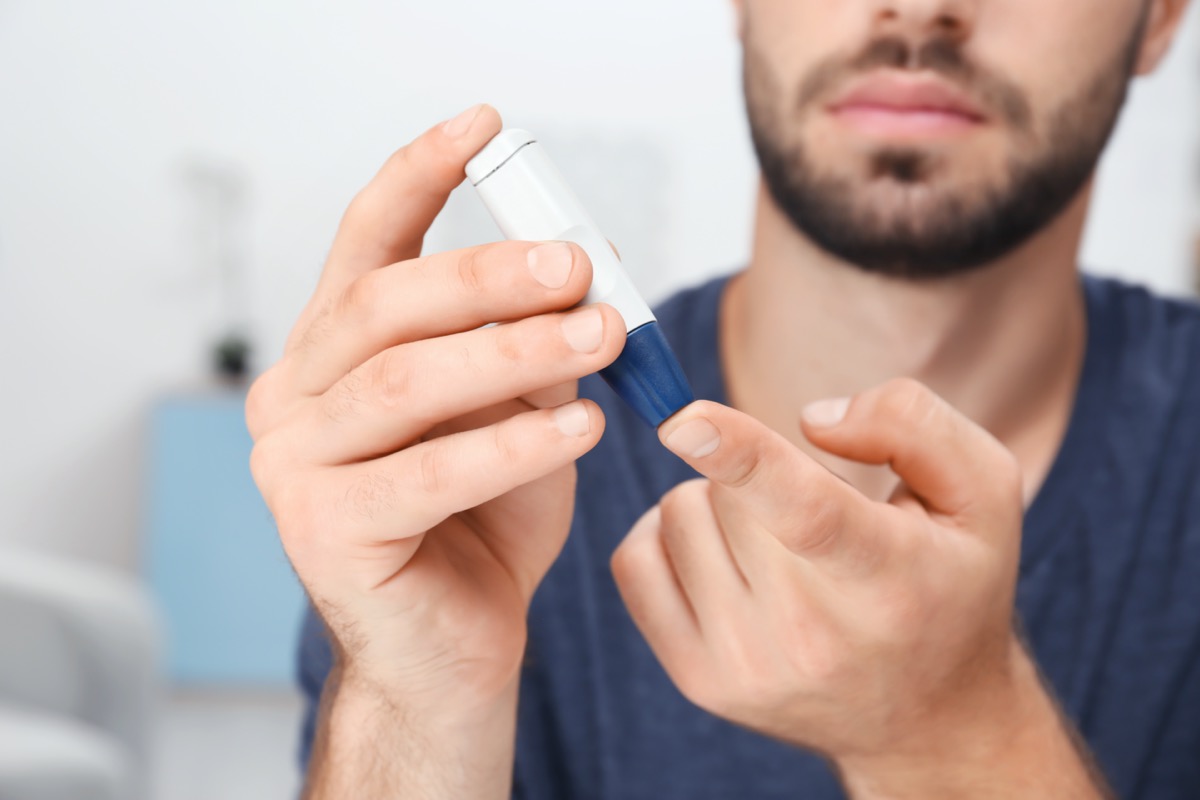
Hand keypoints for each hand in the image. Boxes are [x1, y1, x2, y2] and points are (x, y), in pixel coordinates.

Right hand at [246, 104, 625, 719]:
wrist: (450, 653)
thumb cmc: (484, 526)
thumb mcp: (515, 414)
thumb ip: (526, 349)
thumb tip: (579, 269)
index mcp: (334, 354)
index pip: (365, 243)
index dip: (419, 175)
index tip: (482, 126)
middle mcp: (295, 397)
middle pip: (386, 305)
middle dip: (489, 275)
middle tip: (577, 266)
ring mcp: (295, 467)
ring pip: (408, 382)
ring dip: (515, 353)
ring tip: (600, 336)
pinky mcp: (323, 534)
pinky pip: (430, 473)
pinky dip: (515, 445)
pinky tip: (581, 427)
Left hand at [612, 379, 1029, 772]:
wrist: (928, 720)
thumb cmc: (952, 584)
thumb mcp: (981, 493)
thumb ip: (912, 425)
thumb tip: (810, 421)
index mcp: (886, 576)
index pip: (804, 512)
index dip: (740, 456)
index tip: (682, 418)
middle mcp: (810, 634)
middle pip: (727, 494)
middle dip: (756, 472)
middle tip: (809, 513)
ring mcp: (744, 665)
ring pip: (677, 516)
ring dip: (715, 504)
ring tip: (773, 541)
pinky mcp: (697, 680)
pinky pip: (634, 562)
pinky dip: (666, 536)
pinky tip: (719, 553)